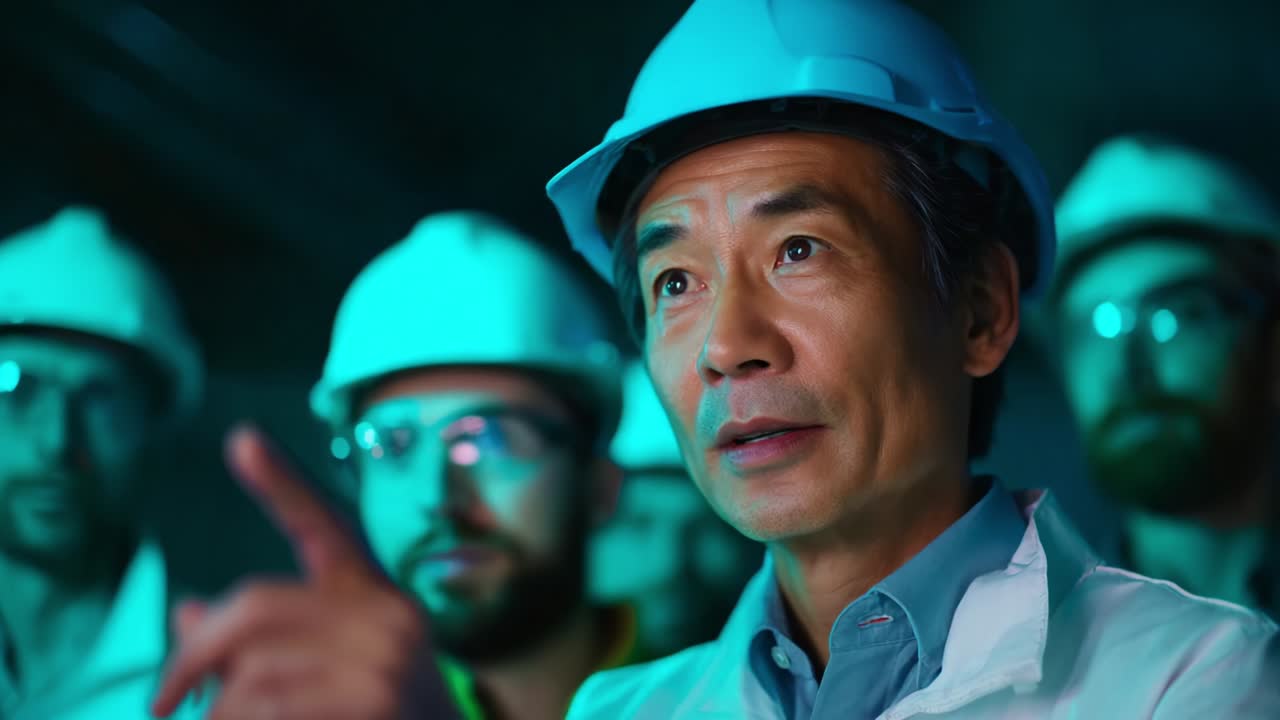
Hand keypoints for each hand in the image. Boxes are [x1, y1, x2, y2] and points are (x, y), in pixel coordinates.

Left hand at [151, 425, 456, 719]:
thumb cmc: (377, 718)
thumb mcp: (329, 671)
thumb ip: (262, 641)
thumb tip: (186, 612)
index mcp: (376, 596)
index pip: (326, 528)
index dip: (283, 484)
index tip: (241, 437)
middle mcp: (387, 617)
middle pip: (257, 607)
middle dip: (193, 656)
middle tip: (161, 701)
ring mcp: (384, 661)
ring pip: (251, 673)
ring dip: (217, 712)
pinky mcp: (374, 703)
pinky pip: (266, 709)